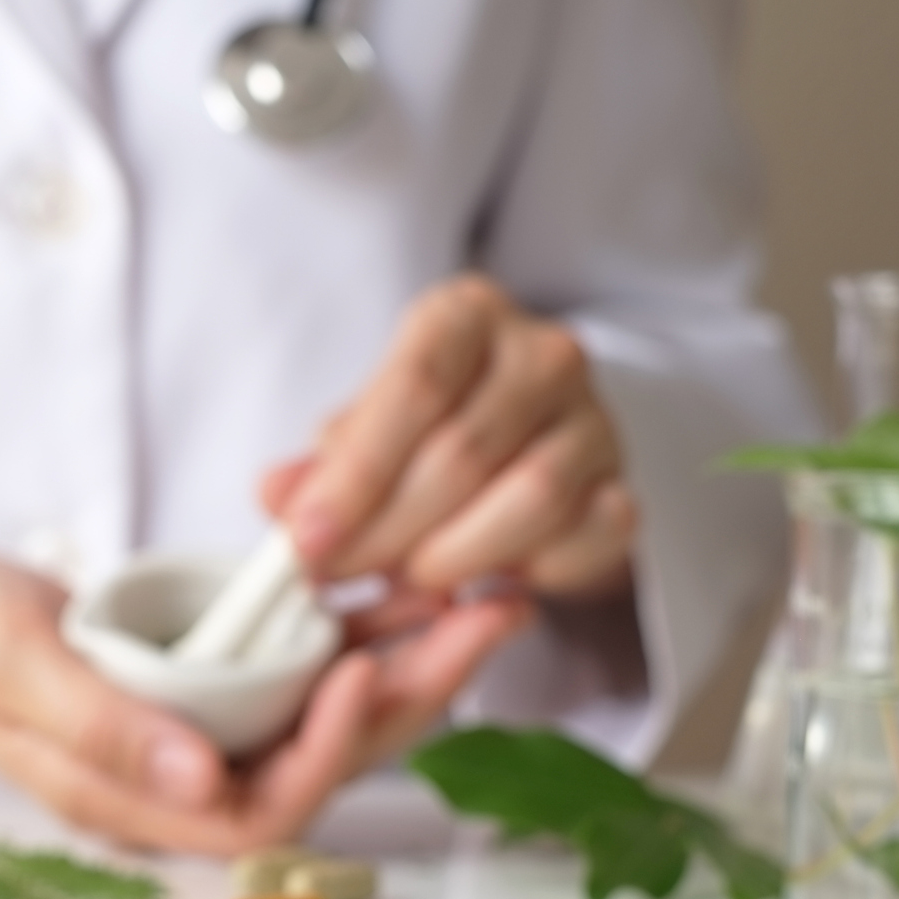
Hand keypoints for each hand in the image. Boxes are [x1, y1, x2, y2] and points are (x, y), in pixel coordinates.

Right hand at [0, 551, 532, 855]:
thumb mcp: (11, 668)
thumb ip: (105, 729)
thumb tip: (205, 782)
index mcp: (132, 802)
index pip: (260, 811)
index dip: (325, 753)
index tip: (361, 667)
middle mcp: (182, 782)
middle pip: (321, 766)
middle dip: (407, 697)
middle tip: (486, 616)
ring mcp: (200, 735)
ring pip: (326, 718)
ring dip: (404, 661)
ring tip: (479, 593)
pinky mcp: (209, 686)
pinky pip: (299, 669)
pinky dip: (356, 626)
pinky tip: (409, 577)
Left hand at [264, 273, 636, 597]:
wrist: (522, 443)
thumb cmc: (424, 431)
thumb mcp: (364, 431)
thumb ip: (322, 465)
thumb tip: (275, 496)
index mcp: (465, 316)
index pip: (414, 388)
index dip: (356, 476)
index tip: (306, 542)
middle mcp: (542, 353)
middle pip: (463, 452)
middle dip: (387, 531)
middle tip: (339, 576)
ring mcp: (594, 418)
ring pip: (531, 496)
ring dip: (455, 555)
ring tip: (407, 580)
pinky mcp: (623, 485)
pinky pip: (586, 536)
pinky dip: (528, 571)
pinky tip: (481, 583)